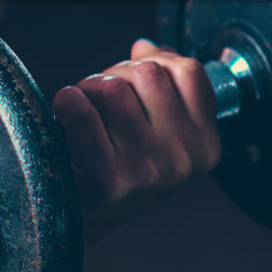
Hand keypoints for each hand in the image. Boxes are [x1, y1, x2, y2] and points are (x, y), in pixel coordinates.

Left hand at [52, 40, 222, 242]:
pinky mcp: (112, 179)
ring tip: (83, 112)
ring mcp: (151, 171)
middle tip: (98, 99)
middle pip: (146, 73)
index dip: (153, 62)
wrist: (77, 224)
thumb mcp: (154, 130)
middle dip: (114, 74)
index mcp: (206, 146)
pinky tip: (66, 121)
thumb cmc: (114, 167)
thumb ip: (160, 84)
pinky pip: (82, 111)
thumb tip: (145, 48)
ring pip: (112, 88)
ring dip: (87, 89)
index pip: (189, 71)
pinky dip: (66, 105)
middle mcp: (185, 160)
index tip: (133, 81)